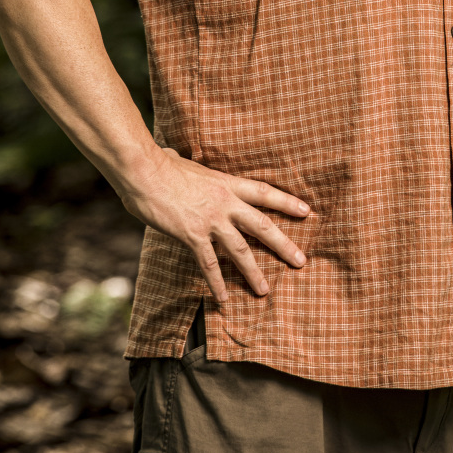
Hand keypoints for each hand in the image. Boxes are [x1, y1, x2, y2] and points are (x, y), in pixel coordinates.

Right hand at [120, 147, 310, 303]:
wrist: (145, 172)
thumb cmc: (161, 164)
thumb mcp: (186, 163)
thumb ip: (189, 167)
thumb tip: (174, 154)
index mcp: (227, 182)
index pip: (264, 192)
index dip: (287, 201)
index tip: (307, 211)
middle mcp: (225, 202)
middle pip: (262, 225)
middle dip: (284, 244)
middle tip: (301, 261)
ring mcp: (210, 219)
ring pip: (241, 249)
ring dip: (253, 272)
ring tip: (264, 290)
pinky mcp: (192, 235)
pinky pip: (209, 264)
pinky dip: (216, 283)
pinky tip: (223, 298)